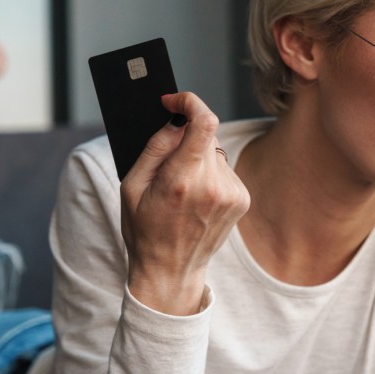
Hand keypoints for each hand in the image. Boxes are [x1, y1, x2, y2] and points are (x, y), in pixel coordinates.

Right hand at [120, 92, 249, 315]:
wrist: (171, 271)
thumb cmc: (145, 229)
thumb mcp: (132, 186)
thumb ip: (155, 147)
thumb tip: (175, 120)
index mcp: (182, 180)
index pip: (204, 122)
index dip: (190, 102)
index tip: (174, 102)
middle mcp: (213, 185)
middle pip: (206, 135)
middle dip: (186, 138)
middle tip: (167, 163)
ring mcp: (232, 194)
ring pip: (215, 152)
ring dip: (198, 158)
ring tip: (181, 189)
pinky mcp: (242, 200)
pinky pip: (224, 170)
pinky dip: (210, 174)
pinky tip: (197, 198)